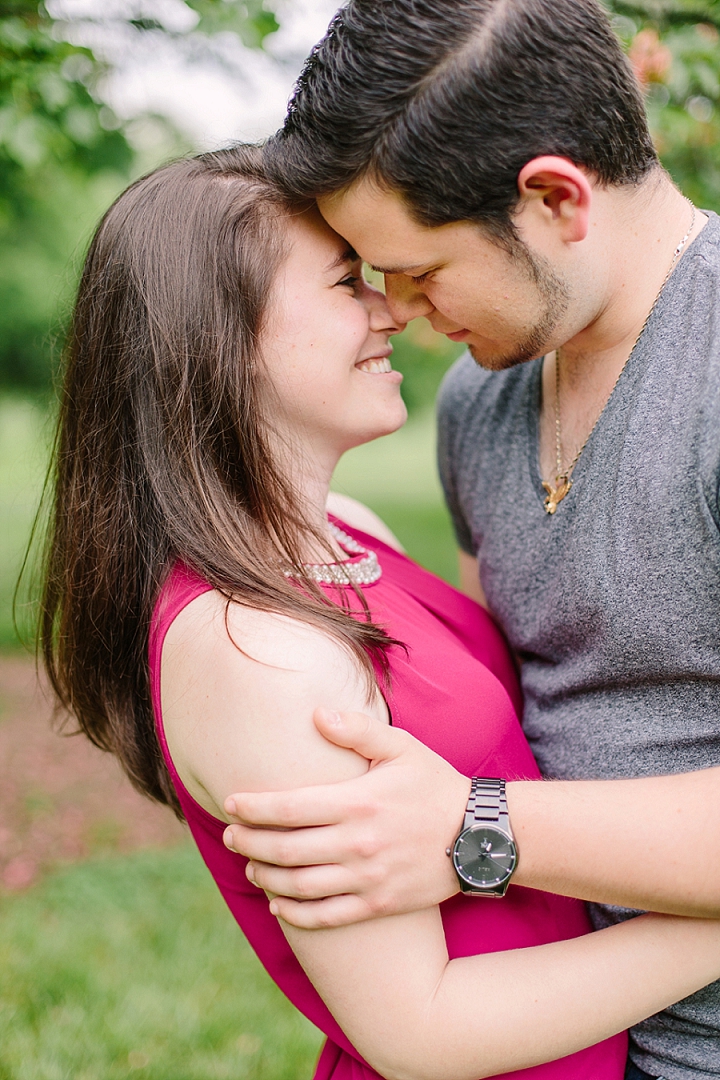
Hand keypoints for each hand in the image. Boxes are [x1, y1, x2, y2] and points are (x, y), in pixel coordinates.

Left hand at [223, 708, 469, 927]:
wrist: (481, 836)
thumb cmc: (436, 786)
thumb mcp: (402, 747)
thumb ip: (358, 730)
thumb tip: (317, 713)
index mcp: (358, 802)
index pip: (289, 808)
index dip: (253, 808)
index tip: (230, 805)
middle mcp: (357, 844)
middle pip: (285, 850)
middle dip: (248, 844)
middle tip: (229, 838)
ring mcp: (367, 878)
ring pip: (299, 886)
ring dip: (266, 878)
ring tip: (250, 867)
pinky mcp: (378, 903)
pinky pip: (326, 916)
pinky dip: (295, 914)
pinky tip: (279, 904)